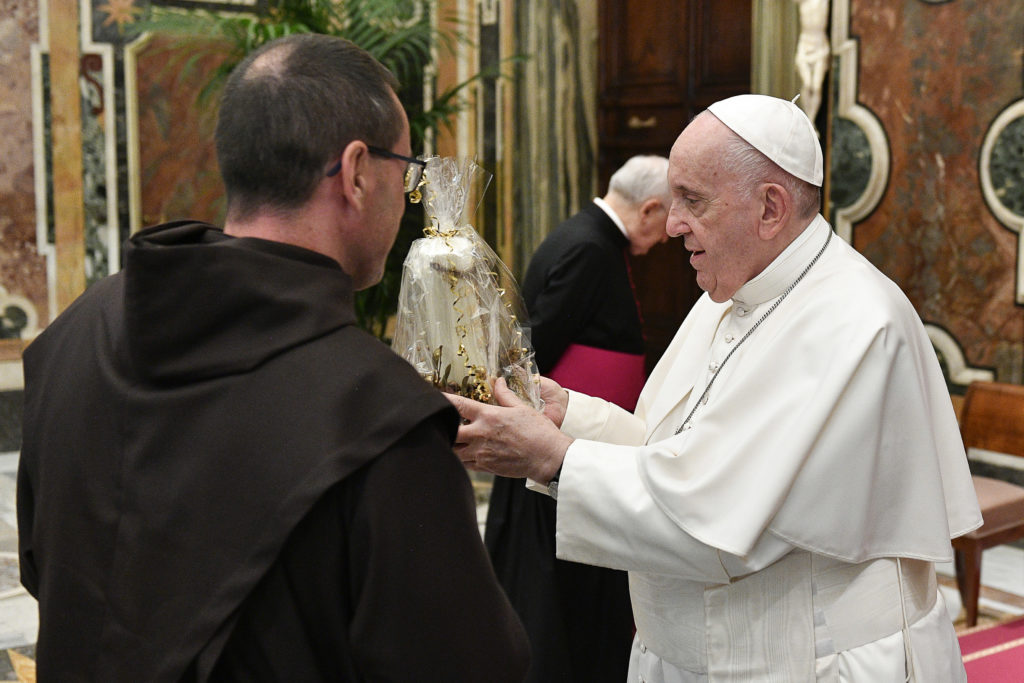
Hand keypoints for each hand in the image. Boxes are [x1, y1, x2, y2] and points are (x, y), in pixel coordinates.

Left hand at [446, 378, 571, 482]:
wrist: (547, 457)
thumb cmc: (538, 432)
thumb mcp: (522, 408)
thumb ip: (505, 395)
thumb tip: (499, 381)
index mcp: (488, 416)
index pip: (458, 405)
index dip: (444, 400)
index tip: (436, 397)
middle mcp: (480, 434)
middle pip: (449, 432)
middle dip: (443, 427)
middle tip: (442, 423)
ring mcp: (481, 453)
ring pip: (453, 451)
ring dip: (450, 445)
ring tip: (450, 440)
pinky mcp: (485, 467)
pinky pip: (464, 464)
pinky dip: (461, 458)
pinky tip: (464, 453)